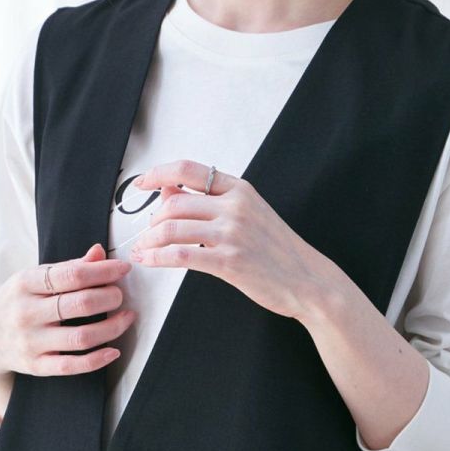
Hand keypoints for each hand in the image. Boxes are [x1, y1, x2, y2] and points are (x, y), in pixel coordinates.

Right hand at [0, 242, 135, 383]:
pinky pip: (71, 366)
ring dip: (112, 327)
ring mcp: (30, 341)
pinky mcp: (35, 366)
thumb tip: (100, 253)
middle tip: (120, 294)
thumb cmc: (14, 302)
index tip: (123, 269)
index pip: (72, 275)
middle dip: (110, 297)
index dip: (104, 271)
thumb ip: (68, 268)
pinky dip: (97, 359)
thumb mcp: (32, 278)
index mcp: (26, 283)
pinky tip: (113, 350)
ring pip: (81, 337)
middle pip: (80, 304)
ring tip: (126, 318)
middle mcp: (26, 312)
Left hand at [127, 160, 336, 322]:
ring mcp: (232, 234)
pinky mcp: (228, 262)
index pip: (189, 169)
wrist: (308, 280)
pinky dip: (157, 258)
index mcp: (240, 190)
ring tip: (143, 249)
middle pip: (174, 203)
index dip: (158, 173)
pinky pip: (180, 255)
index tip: (141, 183)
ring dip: (149, 240)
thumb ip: (209, 201)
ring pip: (172, 228)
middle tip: (147, 233)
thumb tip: (167, 191)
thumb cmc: (277, 250)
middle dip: (152, 220)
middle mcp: (235, 207)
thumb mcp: (247, 214)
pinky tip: (149, 261)